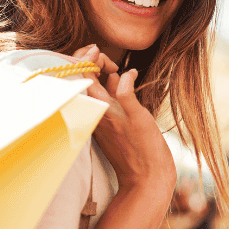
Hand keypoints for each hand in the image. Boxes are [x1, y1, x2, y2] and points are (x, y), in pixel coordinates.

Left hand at [70, 46, 176, 197]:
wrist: (147, 179)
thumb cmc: (145, 150)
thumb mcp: (139, 119)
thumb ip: (127, 94)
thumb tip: (123, 73)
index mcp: (100, 109)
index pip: (81, 76)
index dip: (86, 58)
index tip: (99, 49)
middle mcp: (97, 113)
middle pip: (84, 80)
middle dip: (92, 63)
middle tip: (109, 60)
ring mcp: (102, 119)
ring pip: (93, 89)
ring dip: (101, 74)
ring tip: (115, 68)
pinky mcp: (110, 125)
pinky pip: (104, 100)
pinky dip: (109, 87)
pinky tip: (122, 83)